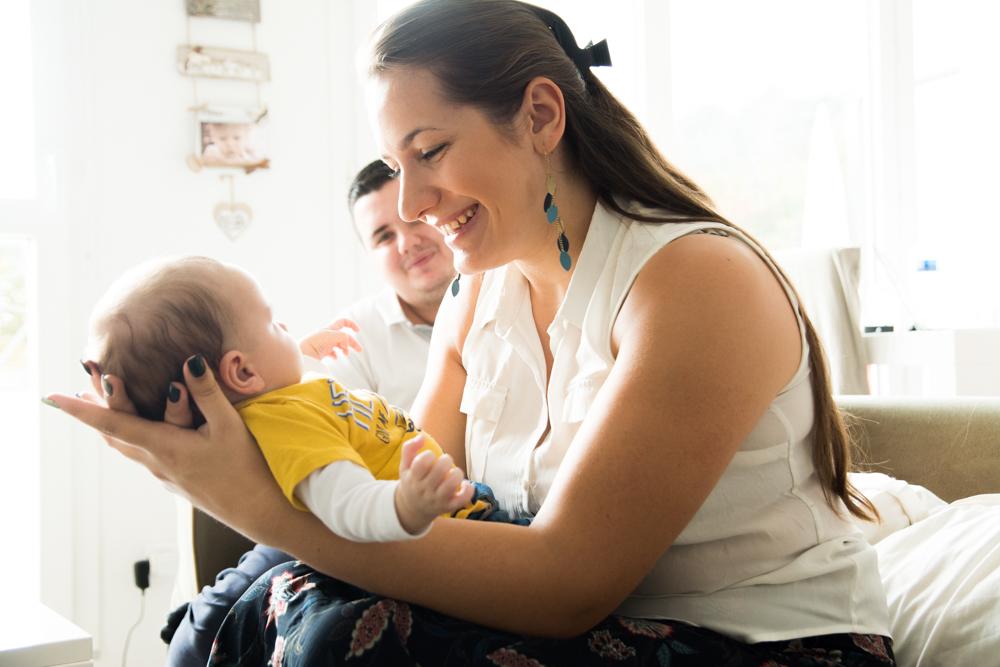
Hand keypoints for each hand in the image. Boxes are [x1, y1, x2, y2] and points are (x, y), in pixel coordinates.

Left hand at [49, 357, 281, 534]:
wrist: (259, 511)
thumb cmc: (248, 468)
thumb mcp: (230, 425)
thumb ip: (208, 393)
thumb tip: (189, 360)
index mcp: (165, 446)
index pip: (113, 424)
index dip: (82, 410)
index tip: (53, 397)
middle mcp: (157, 462)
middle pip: (114, 436)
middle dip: (94, 413)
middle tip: (77, 391)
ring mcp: (166, 475)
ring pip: (128, 448)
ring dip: (112, 427)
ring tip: (103, 408)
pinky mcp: (177, 480)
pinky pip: (145, 455)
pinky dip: (133, 437)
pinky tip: (146, 431)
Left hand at [299, 318, 361, 359]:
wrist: (302, 354)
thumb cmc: (314, 343)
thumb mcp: (331, 336)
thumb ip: (343, 337)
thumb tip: (347, 344)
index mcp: (330, 329)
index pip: (343, 322)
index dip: (351, 325)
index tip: (358, 331)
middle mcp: (328, 336)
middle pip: (345, 336)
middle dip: (353, 342)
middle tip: (359, 350)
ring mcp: (325, 344)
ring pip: (340, 345)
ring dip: (345, 350)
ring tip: (346, 355)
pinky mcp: (322, 353)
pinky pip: (332, 353)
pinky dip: (336, 355)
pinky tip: (335, 358)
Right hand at [394, 435, 473, 534]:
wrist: (412, 509)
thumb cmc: (412, 482)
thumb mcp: (405, 466)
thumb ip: (409, 449)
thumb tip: (421, 437)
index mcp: (413, 478)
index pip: (421, 463)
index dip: (428, 455)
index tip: (429, 456)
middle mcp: (425, 490)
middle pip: (440, 470)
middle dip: (446, 460)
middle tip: (445, 462)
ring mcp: (437, 499)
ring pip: (452, 484)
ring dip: (456, 473)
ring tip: (453, 472)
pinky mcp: (449, 506)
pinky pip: (462, 499)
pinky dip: (468, 490)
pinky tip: (465, 484)